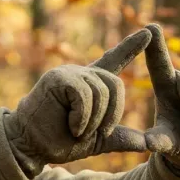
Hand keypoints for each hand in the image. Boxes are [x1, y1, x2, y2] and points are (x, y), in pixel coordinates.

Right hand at [4, 28, 150, 177]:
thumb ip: (119, 138)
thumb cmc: (60, 142)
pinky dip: (82, 116)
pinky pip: (84, 95)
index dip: (131, 47)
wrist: (32, 147)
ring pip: (101, 92)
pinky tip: (72, 126)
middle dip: (111, 115)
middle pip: (115, 86)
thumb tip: (145, 144)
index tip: (148, 32)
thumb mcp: (96, 141)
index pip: (114, 60)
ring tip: (77, 130)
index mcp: (91, 86)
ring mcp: (69, 74)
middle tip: (95, 133)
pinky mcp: (58, 78)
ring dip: (94, 121)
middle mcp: (82, 75)